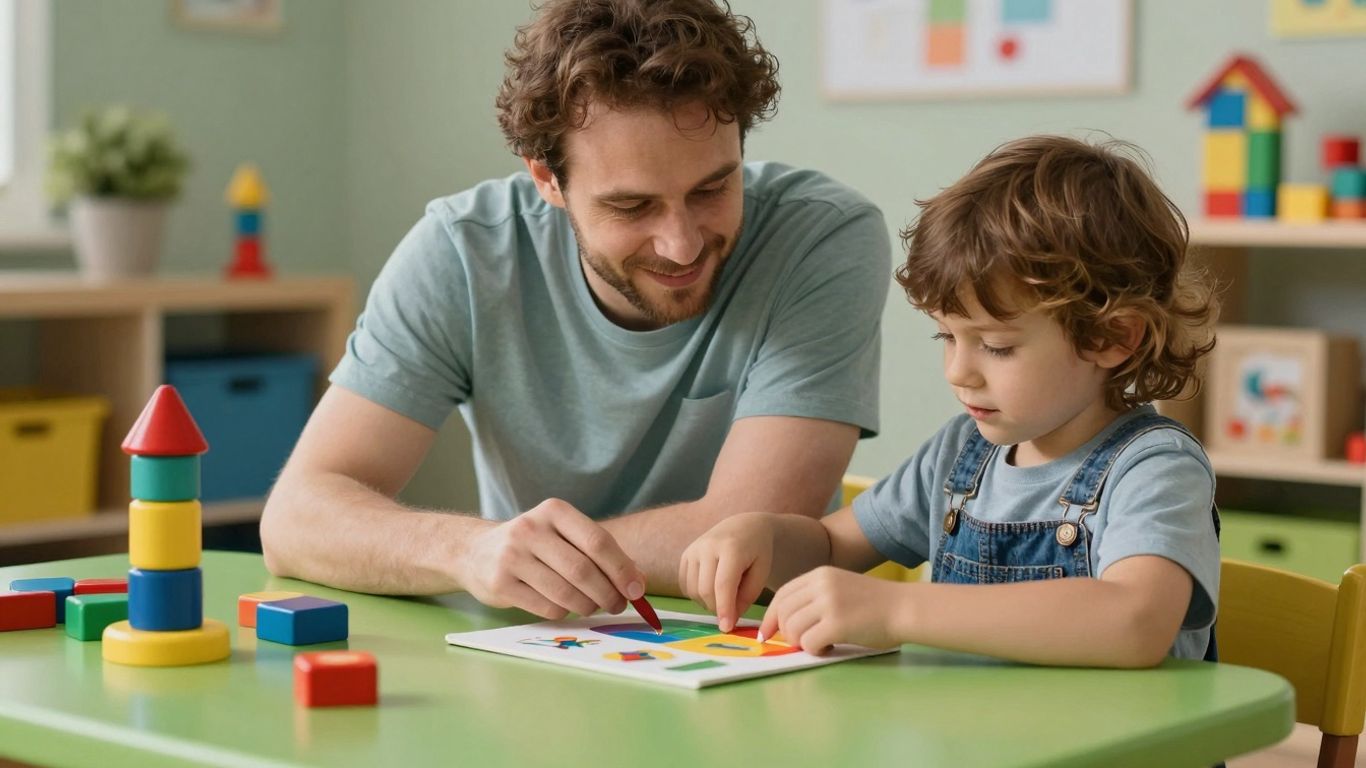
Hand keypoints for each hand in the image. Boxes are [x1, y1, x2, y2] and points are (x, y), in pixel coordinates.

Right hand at [457, 498, 644, 619]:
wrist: (476, 551)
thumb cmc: (534, 545)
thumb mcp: (562, 534)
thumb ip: (597, 552)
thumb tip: (637, 581)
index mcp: (554, 511)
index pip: (598, 541)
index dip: (622, 569)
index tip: (637, 590)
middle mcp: (531, 529)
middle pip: (583, 570)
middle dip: (608, 593)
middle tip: (618, 605)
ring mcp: (512, 556)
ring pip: (566, 593)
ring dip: (588, 606)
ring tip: (593, 607)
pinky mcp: (500, 583)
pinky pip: (546, 608)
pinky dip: (564, 613)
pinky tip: (564, 607)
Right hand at [679, 512, 775, 631]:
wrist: (744, 526)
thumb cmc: (757, 552)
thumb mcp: (762, 573)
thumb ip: (746, 597)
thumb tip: (728, 620)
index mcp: (731, 547)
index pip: (723, 584)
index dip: (724, 609)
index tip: (726, 628)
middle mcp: (708, 546)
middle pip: (706, 590)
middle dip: (717, 608)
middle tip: (732, 611)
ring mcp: (693, 549)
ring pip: (693, 590)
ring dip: (708, 602)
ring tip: (724, 596)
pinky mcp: (685, 555)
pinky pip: (685, 585)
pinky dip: (697, 595)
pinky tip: (712, 589)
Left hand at [758, 566, 904, 653]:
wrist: (905, 608)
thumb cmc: (875, 605)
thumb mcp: (840, 588)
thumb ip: (815, 599)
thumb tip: (785, 623)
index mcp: (820, 575)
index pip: (782, 595)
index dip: (771, 616)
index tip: (767, 633)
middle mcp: (821, 585)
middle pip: (783, 613)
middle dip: (787, 634)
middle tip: (805, 642)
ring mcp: (829, 603)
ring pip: (792, 629)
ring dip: (803, 643)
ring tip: (823, 643)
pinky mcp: (837, 624)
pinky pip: (809, 643)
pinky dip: (815, 650)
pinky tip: (831, 647)